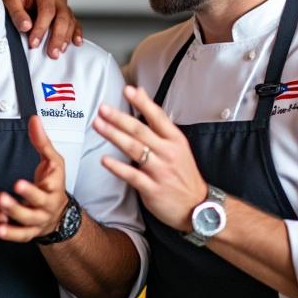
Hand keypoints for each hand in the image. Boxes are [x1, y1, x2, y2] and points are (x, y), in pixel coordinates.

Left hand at [0, 0, 83, 58]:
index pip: (47, 11)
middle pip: (62, 17)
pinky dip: (76, 34)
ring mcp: (63, 6)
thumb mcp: (10, 1)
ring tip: (58, 52)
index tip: (34, 43)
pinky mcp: (66, 15)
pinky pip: (75, 24)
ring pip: (70, 22)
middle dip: (57, 37)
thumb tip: (26, 27)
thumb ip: (17, 14)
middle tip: (51, 52)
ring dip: (65, 39)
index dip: (41, 28)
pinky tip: (76, 42)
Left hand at [0, 116, 69, 241]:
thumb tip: (34, 119)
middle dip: (23, 199)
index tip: (22, 180)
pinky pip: (21, 234)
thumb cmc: (52, 182)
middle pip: (37, 204)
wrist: (57, 212)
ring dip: (14, 216)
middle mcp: (47, 204)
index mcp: (54, 186)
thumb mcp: (52, 160)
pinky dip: (10, 234)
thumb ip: (41, 141)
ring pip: (28, 220)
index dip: (38, 183)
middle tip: (6, 195)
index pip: (50, 184)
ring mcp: (39, 219)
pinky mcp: (30, 231)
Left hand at [93, 85, 206, 231]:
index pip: (158, 117)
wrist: (198, 206)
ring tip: (99, 125)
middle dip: (120, 118)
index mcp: (175, 140)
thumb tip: (143, 100)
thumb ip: (160, 127)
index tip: (128, 90)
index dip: (142, 103)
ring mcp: (160, 171)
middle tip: (103, 108)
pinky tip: (104, 160)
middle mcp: (168, 153)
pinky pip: (132, 175)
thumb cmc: (183, 175)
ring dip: (114, 136)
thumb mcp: (178, 147)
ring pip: (135, 149)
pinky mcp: (153, 188)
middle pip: (141, 131)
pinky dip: (118, 167)